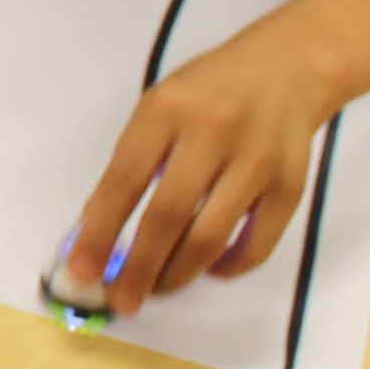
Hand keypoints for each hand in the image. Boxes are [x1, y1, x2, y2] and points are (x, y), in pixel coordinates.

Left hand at [59, 0, 369, 317]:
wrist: (287, 67)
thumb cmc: (209, 92)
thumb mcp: (159, 108)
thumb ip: (131, 165)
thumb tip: (96, 236)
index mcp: (167, 109)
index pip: (123, 182)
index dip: (98, 234)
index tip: (79, 273)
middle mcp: (213, 132)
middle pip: (167, 217)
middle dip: (137, 270)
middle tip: (121, 301)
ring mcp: (256, 161)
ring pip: (210, 239)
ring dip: (177, 275)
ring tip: (157, 287)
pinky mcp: (289, 185)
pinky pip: (255, 247)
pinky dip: (226, 269)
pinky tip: (207, 268)